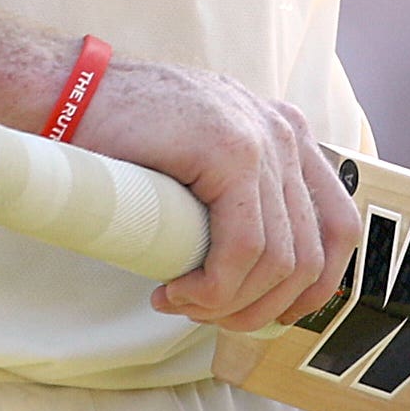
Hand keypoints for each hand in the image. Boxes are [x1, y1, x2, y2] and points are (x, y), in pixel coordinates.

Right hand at [71, 58, 358, 330]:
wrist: (72, 94)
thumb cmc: (127, 136)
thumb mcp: (205, 159)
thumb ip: (242, 197)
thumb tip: (262, 278)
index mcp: (288, 134)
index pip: (338, 227)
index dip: (313, 287)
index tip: (268, 313)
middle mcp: (286, 133)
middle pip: (312, 255)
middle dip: (263, 307)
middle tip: (209, 316)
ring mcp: (263, 139)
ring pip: (278, 260)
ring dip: (229, 303)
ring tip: (184, 303)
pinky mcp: (231, 152)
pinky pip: (244, 249)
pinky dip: (214, 289)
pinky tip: (177, 292)